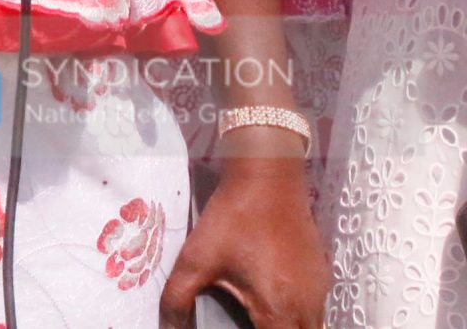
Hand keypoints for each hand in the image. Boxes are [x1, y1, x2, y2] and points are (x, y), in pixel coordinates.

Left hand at [159, 156, 326, 328]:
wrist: (268, 178)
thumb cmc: (233, 219)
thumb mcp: (196, 259)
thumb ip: (178, 299)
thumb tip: (169, 325)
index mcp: (279, 309)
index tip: (239, 328)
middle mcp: (308, 306)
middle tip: (246, 322)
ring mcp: (320, 290)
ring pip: (310, 327)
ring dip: (288, 327)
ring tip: (257, 316)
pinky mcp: (322, 274)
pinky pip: (315, 308)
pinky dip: (297, 313)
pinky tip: (270, 297)